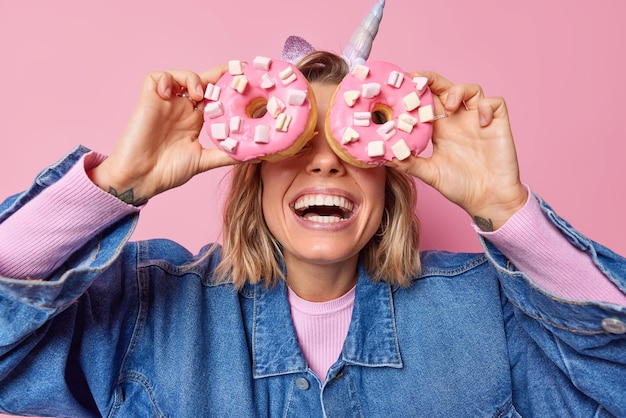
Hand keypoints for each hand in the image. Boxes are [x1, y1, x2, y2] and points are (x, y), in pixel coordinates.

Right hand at [89, 65, 237, 203]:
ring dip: (192, 79)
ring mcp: (165, 103)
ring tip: (199, 94)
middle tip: (235, 71)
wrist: (140, 178)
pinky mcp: (148, 100)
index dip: (227, 87)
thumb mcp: (204, 161)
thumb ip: (227, 155)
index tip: (246, 80)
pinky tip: (170, 93)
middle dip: (218, 75)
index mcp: (195, 121)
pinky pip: (156, 78)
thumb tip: (255, 156)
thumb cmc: (168, 172)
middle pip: (202, 82)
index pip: (214, 97)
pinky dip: (166, 79)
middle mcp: (182, 109)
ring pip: (181, 76)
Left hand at [386, 71, 527, 229]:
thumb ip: (408, 163)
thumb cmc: (460, 187)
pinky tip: (481, 123)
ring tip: (449, 106)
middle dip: (431, 79)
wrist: (488, 200)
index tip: (399, 87)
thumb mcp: (429, 173)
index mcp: (440, 129)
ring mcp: (478, 120)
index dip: (415, 92)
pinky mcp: (498, 124)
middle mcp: (458, 121)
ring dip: (458, 91)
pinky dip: (487, 107)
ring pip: (470, 90)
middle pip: (445, 88)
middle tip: (416, 80)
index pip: (426, 102)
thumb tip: (383, 157)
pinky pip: (495, 103)